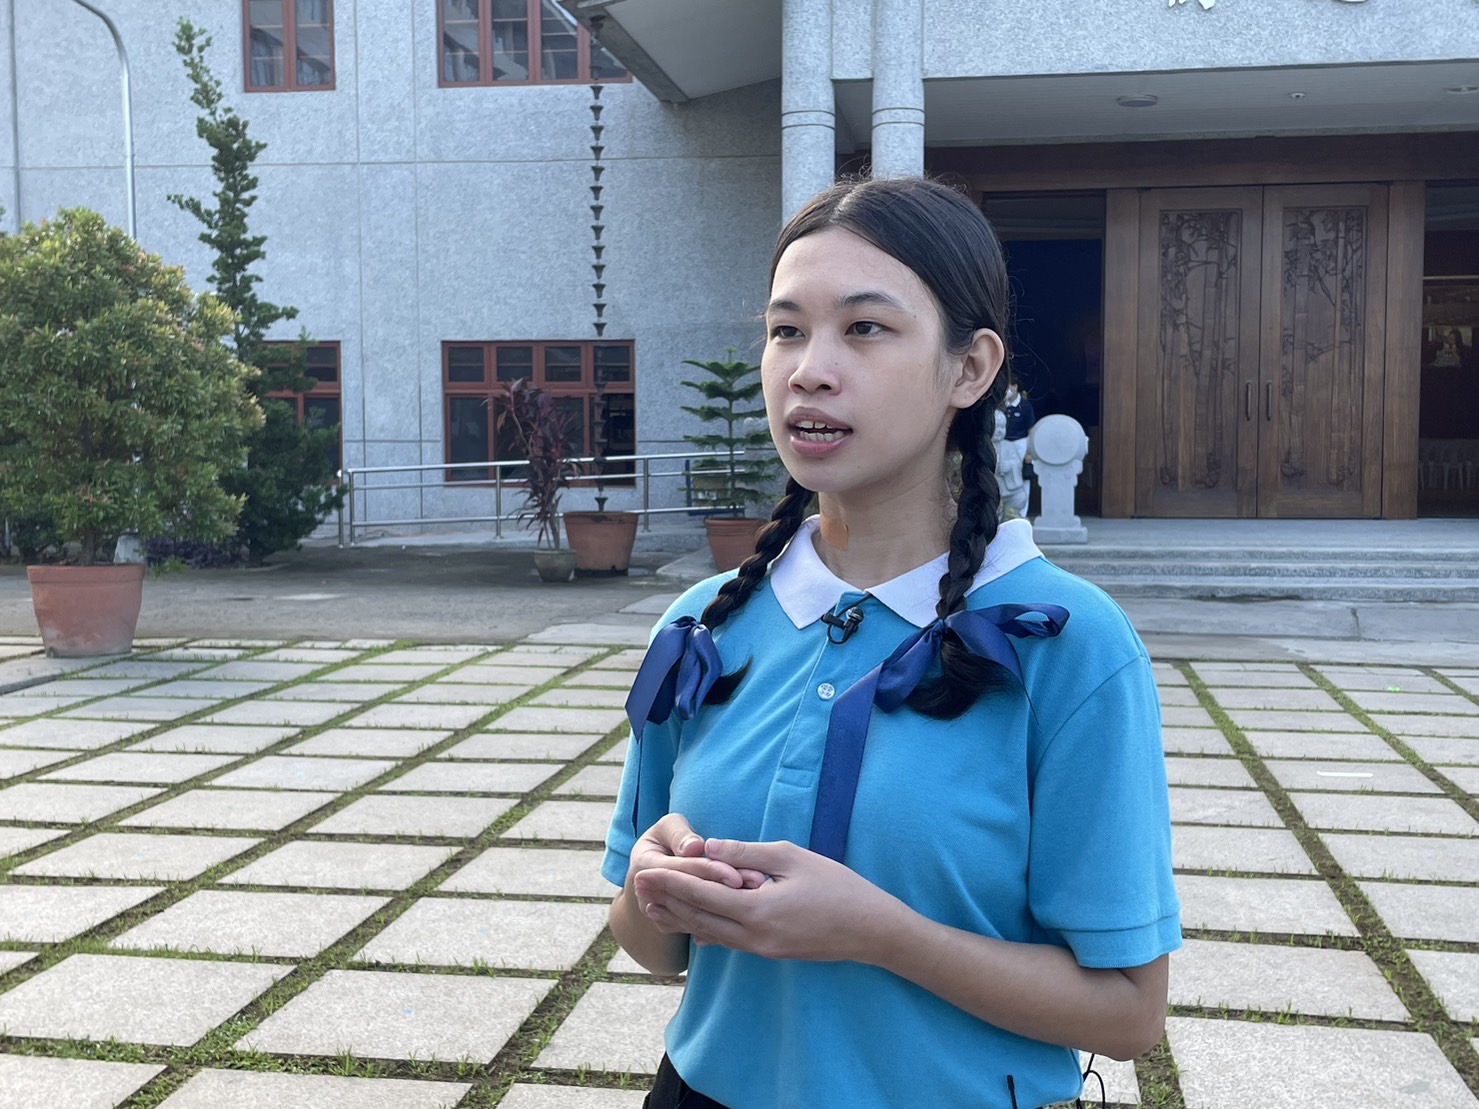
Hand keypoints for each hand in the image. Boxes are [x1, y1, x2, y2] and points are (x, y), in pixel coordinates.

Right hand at [627, 816, 765, 934]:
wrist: (657, 865)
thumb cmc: (669, 836)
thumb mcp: (670, 827)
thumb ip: (680, 835)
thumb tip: (694, 848)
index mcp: (645, 866)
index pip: (684, 871)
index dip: (711, 871)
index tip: (737, 874)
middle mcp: (649, 894)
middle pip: (694, 894)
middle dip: (727, 888)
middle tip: (758, 881)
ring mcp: (661, 913)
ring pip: (701, 912)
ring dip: (731, 903)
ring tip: (760, 890)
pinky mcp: (676, 924)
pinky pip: (703, 924)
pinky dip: (727, 916)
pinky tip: (754, 909)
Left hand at [634, 838, 906, 962]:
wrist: (871, 931)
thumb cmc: (838, 887)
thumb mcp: (792, 858)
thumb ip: (748, 853)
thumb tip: (710, 846)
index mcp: (757, 910)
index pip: (701, 894)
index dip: (670, 881)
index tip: (644, 869)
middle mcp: (753, 936)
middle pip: (697, 918)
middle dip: (667, 900)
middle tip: (639, 883)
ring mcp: (761, 949)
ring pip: (710, 932)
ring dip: (681, 915)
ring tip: (656, 902)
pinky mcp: (771, 952)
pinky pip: (728, 941)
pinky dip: (706, 929)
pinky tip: (693, 924)